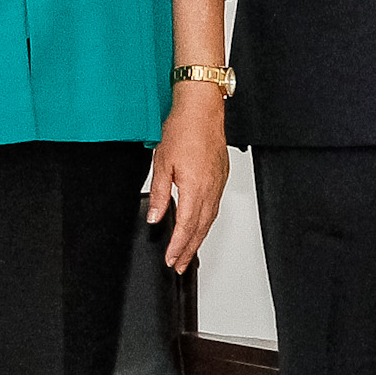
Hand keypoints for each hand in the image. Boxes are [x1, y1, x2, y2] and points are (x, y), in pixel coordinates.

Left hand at [148, 87, 229, 268]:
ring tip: (189, 252)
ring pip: (209, 219)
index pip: (186, 226)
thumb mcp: (162, 163)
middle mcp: (210, 189)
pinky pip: (215, 207)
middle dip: (189, 250)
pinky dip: (206, 222)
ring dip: (198, 238)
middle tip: (180, 265)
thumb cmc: (183, 129)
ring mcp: (218, 184)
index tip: (172, 259)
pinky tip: (200, 226)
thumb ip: (159, 194)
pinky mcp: (221, 177)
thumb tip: (155, 216)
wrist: (202, 109)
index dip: (178, 246)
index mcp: (194, 187)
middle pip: (201, 228)